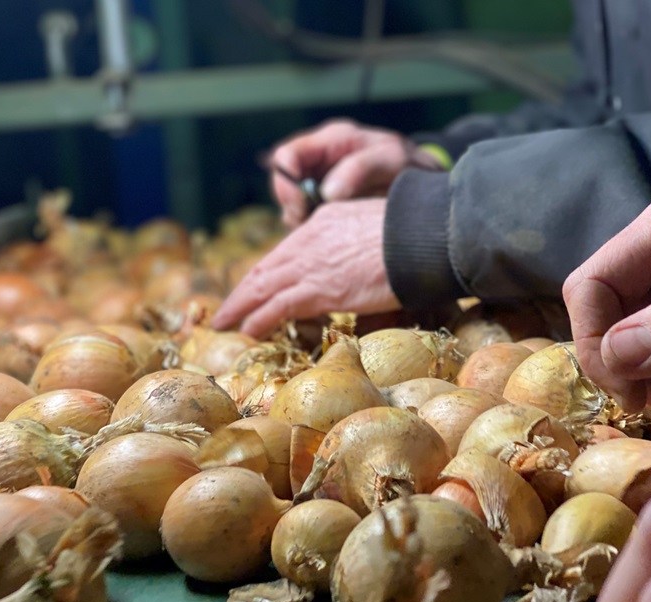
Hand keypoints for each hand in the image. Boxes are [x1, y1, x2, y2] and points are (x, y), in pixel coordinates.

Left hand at [211, 199, 399, 337]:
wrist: (426, 236)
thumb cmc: (416, 235)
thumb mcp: (376, 226)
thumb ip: (356, 241)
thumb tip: (357, 260)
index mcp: (324, 221)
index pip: (286, 250)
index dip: (267, 272)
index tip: (255, 287)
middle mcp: (310, 239)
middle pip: (266, 268)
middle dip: (243, 291)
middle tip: (227, 309)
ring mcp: (313, 264)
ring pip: (263, 287)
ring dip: (240, 307)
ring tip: (225, 322)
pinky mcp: (320, 289)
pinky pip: (277, 306)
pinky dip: (259, 319)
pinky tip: (248, 331)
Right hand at [271, 118, 442, 227]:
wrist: (424, 183)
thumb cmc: (408, 165)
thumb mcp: (392, 159)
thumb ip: (361, 168)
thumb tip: (329, 192)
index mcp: (330, 141)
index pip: (286, 156)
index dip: (285, 183)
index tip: (300, 209)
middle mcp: (320, 161)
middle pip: (283, 184)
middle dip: (293, 208)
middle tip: (313, 226)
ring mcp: (321, 185)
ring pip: (293, 207)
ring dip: (305, 223)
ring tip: (330, 231)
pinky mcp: (328, 208)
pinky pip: (309, 221)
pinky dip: (316, 232)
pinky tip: (336, 236)